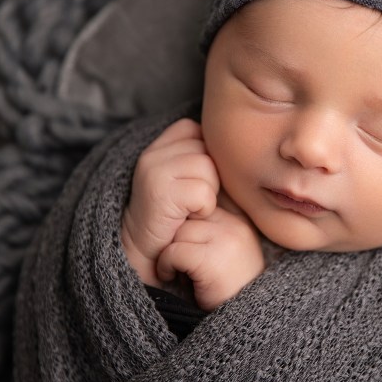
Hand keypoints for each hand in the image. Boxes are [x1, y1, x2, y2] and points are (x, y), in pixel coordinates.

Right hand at [121, 118, 218, 285]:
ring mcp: (155, 171)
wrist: (145, 250)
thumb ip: (199, 157)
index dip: (206, 155)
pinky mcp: (161, 192)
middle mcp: (152, 154)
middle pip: (206, 150)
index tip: (195, 180)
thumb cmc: (174, 215)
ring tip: (191, 208)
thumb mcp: (183, 178)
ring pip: (208, 168)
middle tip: (193, 199)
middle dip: (211, 177)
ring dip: (209, 193)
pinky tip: (189, 217)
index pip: (196, 130)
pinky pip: (203, 192)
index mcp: (158, 147)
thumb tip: (236, 145)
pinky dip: (204, 208)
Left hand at [156, 191, 264, 310]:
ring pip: (179, 232)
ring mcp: (227, 239)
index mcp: (239, 220)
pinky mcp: (213, 258)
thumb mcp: (222, 252)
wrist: (244, 323)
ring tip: (179, 272)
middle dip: (177, 240)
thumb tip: (178, 213)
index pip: (199, 205)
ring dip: (171, 253)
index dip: (186, 226)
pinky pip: (175, 250)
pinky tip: (175, 278)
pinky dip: (167, 265)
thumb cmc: (228, 291)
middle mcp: (236, 225)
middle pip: (187, 217)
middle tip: (180, 264)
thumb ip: (208, 231)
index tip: (183, 248)